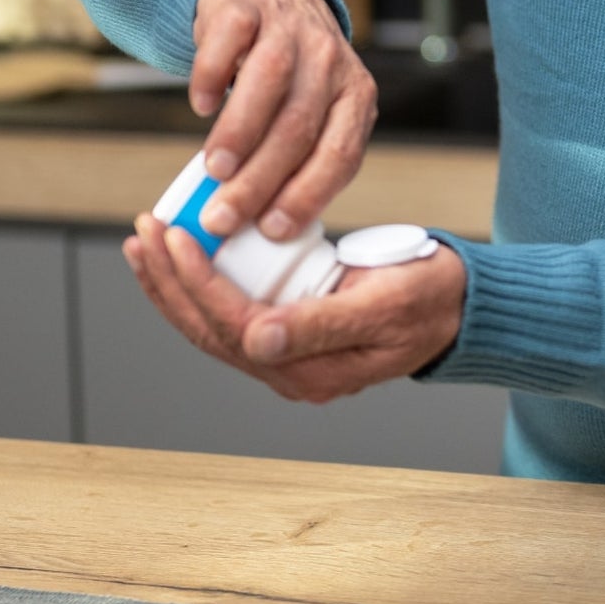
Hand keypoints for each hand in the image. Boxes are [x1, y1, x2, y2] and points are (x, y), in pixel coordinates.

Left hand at [124, 214, 465, 402]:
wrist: (460, 306)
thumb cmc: (430, 298)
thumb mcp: (384, 303)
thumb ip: (321, 324)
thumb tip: (257, 342)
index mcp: (311, 371)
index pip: (233, 327)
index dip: (196, 283)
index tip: (174, 236)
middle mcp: (290, 372)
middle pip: (209, 330)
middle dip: (168, 281)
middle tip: (145, 231)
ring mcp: (287, 357)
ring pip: (211, 326)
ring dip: (172, 286)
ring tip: (144, 244)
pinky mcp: (287, 335)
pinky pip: (229, 314)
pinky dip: (198, 285)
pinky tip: (181, 257)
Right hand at [188, 0, 377, 239]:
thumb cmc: (290, 75)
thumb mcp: (313, 114)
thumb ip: (298, 160)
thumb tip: (261, 226)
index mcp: (354, 97)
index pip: (340, 155)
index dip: (307, 196)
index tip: (272, 230)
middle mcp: (329, 60)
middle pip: (299, 127)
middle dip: (259, 180)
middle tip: (223, 217)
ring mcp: (290, 29)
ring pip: (269, 84)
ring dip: (239, 134)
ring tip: (213, 171)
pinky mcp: (246, 7)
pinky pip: (229, 43)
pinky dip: (213, 77)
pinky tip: (201, 106)